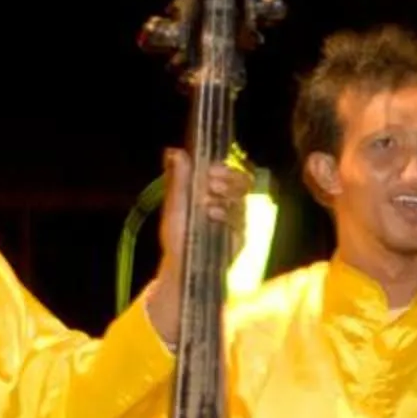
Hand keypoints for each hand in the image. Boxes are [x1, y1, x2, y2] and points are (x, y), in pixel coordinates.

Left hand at [142, 152, 253, 345]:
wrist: (181, 267)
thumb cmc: (178, 236)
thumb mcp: (174, 205)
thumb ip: (177, 179)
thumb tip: (173, 150)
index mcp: (216, 193)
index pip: (231, 172)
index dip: (224, 168)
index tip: (210, 169)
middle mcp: (230, 204)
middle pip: (243, 182)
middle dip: (229, 178)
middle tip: (211, 181)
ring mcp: (236, 222)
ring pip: (242, 201)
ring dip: (226, 195)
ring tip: (207, 200)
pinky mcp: (239, 239)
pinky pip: (240, 222)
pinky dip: (226, 215)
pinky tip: (212, 214)